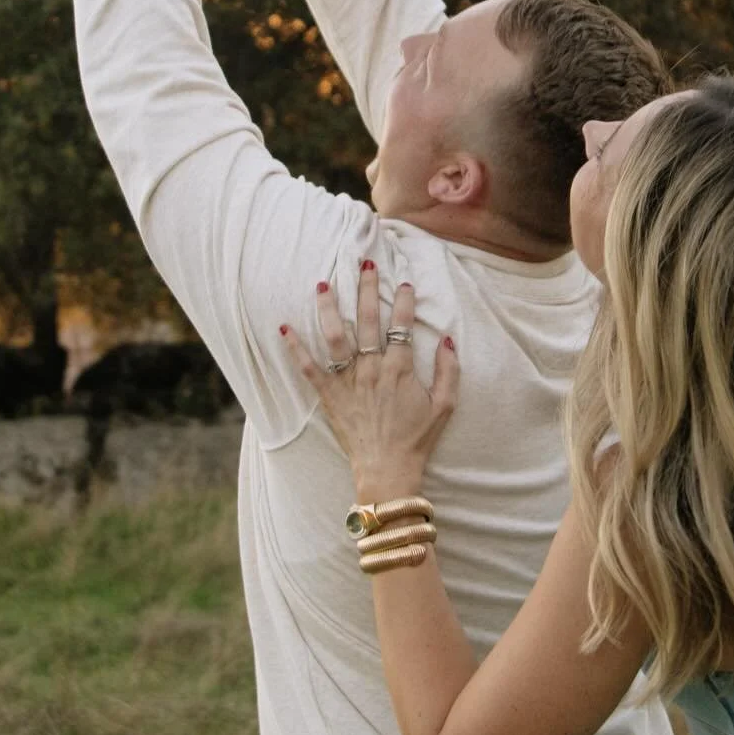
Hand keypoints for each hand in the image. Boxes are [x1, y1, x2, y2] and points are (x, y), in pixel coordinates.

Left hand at [284, 269, 458, 497]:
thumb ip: (449, 370)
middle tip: (366, 263)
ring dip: (329, 309)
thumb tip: (447, 338)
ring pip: (336, 337)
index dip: (404, 301)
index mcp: (399, 370)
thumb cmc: (417, 439)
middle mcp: (371, 370)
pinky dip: (295, 349)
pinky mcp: (330, 396)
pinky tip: (284, 328)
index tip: (405, 282)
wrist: (387, 471)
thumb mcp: (444, 406)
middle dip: (367, 288)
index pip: (401, 326)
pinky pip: (309, 369)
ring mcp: (348, 382)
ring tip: (323, 284)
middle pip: (368, 321)